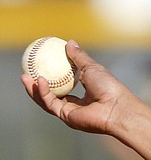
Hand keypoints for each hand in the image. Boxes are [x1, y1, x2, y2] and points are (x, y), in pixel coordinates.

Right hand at [21, 40, 139, 135]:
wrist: (117, 107)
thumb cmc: (110, 87)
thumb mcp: (92, 68)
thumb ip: (79, 57)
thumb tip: (69, 42)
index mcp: (83, 93)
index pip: (63, 85)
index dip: (50, 76)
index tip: (39, 64)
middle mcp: (75, 104)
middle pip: (51, 95)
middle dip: (36, 85)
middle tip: (26, 71)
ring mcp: (70, 112)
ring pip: (46, 100)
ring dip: (34, 89)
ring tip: (24, 76)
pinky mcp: (66, 117)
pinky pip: (50, 103)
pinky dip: (43, 92)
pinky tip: (39, 80)